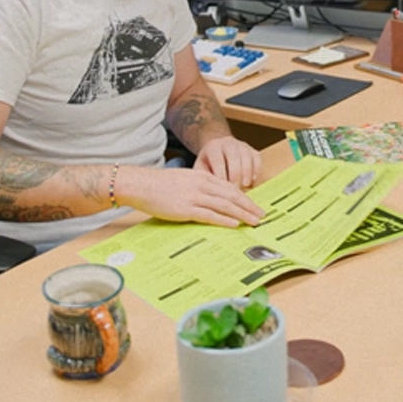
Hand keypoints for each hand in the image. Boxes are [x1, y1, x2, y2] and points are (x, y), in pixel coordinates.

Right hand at [117, 165, 265, 228]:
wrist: (141, 184)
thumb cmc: (160, 184)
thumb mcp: (185, 179)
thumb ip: (200, 186)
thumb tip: (214, 197)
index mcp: (203, 176)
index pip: (229, 187)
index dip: (244, 197)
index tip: (254, 205)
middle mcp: (202, 184)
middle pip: (232, 196)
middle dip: (249, 206)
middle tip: (261, 215)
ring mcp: (194, 196)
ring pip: (224, 205)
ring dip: (241, 214)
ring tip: (253, 222)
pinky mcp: (185, 208)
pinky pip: (209, 214)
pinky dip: (223, 219)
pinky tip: (233, 224)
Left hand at [194, 136, 261, 188]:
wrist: (217, 149)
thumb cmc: (208, 164)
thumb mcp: (200, 168)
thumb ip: (204, 178)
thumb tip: (208, 192)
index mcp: (213, 147)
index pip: (218, 159)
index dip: (221, 174)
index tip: (222, 188)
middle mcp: (228, 143)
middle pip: (234, 156)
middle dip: (235, 174)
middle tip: (235, 189)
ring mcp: (242, 145)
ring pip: (247, 156)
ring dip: (247, 172)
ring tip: (245, 185)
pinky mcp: (252, 150)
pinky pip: (257, 158)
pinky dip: (256, 169)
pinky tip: (253, 180)